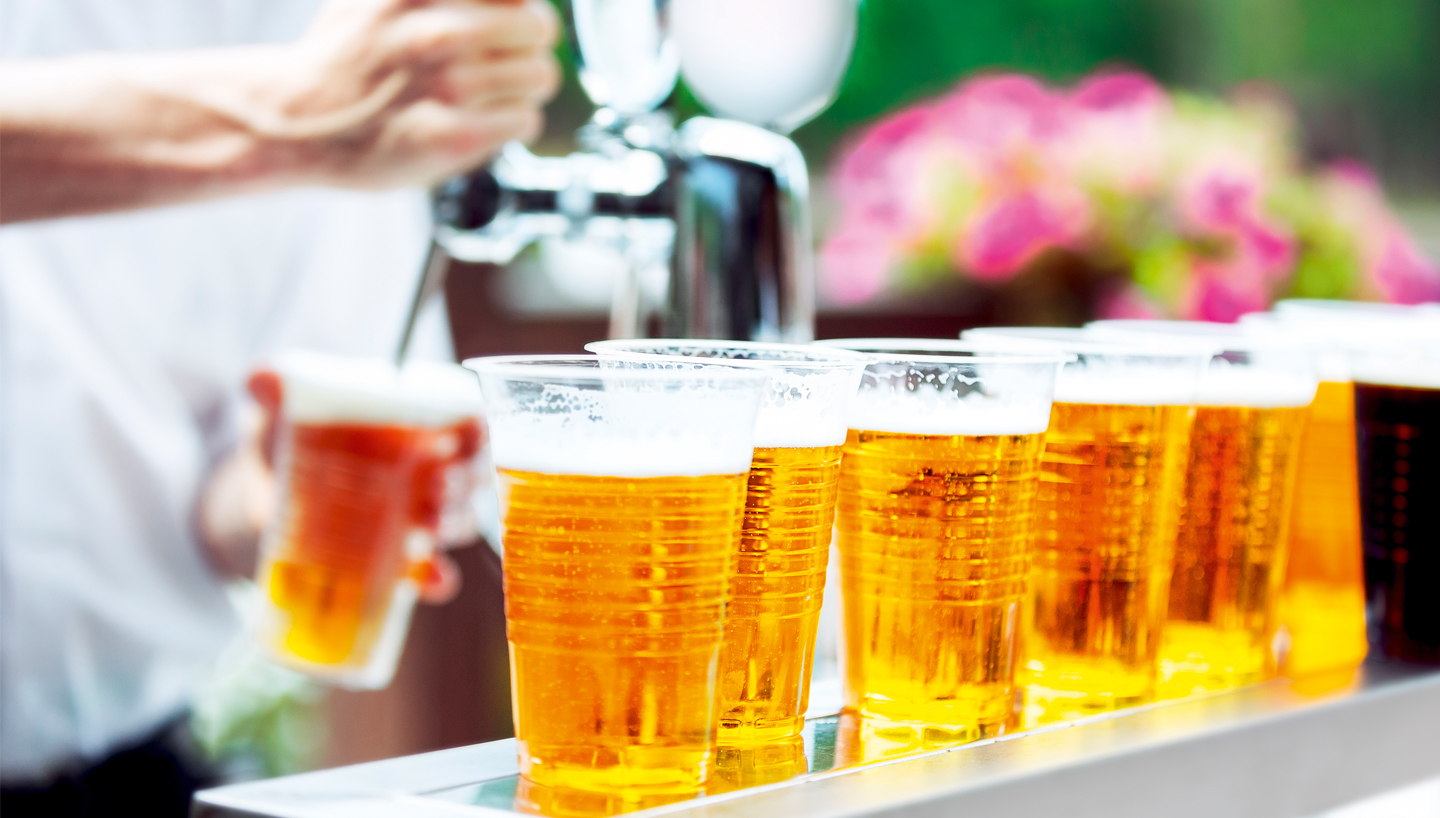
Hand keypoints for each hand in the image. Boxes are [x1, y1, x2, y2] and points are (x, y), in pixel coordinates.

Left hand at [197, 370, 464, 604]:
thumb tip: (262, 377)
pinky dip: (437, 580)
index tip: (463, 438)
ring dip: (453, 526)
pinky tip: (429, 580)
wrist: (257, 497)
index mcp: (412, 426)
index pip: (469, 424)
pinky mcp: (398, 563)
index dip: (477, 432)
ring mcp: (416, 520)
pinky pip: (434, 574)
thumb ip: (275, 387)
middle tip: (438, 486)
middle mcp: (426, 472)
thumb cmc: (285, 439)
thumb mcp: (280, 408)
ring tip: (426, 530)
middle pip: (472, 476)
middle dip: (464, 484)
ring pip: (460, 522)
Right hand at [271, 0, 561, 188]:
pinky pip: (525, 119)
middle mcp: (437, 31)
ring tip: (487, 95)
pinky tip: (482, 121)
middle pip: (539, 27)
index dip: (518, 7)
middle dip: (528, 45)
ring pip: (539, 77)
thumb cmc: (346, 54)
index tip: (508, 21)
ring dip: (521, 88)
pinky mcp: (454, 136)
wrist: (296, 119)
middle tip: (505, 61)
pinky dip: (513, 122)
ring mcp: (447, 86)